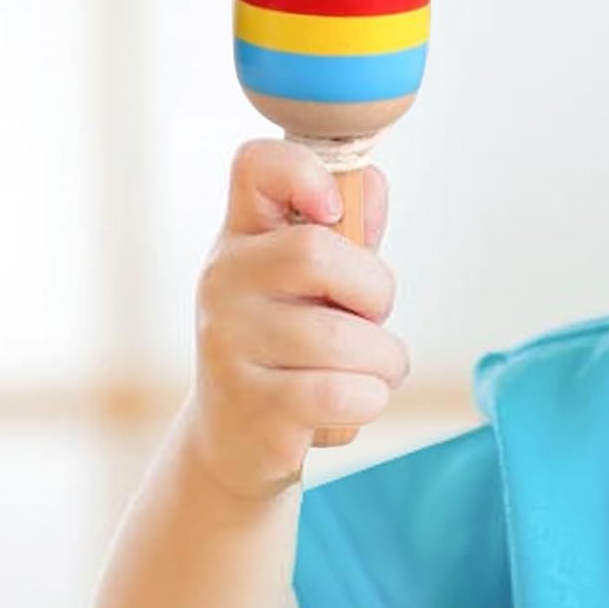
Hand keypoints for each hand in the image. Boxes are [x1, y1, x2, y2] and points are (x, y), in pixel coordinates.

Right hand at [190, 138, 409, 500]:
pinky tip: (348, 404)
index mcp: (243, 237)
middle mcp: (224, 281)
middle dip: (375, 290)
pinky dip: (370, 400)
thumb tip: (372, 181)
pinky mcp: (252, 406)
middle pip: (316, 251)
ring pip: (345, 337)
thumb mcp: (316, 283)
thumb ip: (349, 233)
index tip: (334, 209)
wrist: (236, 442)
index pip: (255, 165)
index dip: (303, 171)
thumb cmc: (291, 346)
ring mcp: (229, 344)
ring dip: (384, 360)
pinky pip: (345, 393)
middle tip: (370, 317)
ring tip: (367, 371)